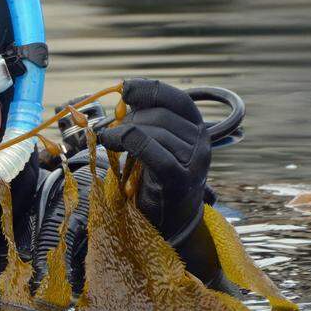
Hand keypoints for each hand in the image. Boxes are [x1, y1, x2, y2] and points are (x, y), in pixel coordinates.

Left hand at [97, 79, 210, 243]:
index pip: (176, 98)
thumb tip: (125, 91)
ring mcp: (194, 162)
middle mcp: (201, 141)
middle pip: (159, 115)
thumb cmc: (156, 178)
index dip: (149, 90)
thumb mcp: (156, 143)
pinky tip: (110, 143)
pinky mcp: (179, 180)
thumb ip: (147, 120)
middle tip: (114, 132)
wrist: (170, 221)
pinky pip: (152, 152)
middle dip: (130, 119)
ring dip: (123, 132)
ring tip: (109, 140)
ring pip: (153, 131)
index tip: (125, 89)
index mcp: (196, 128)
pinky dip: (127, 142)